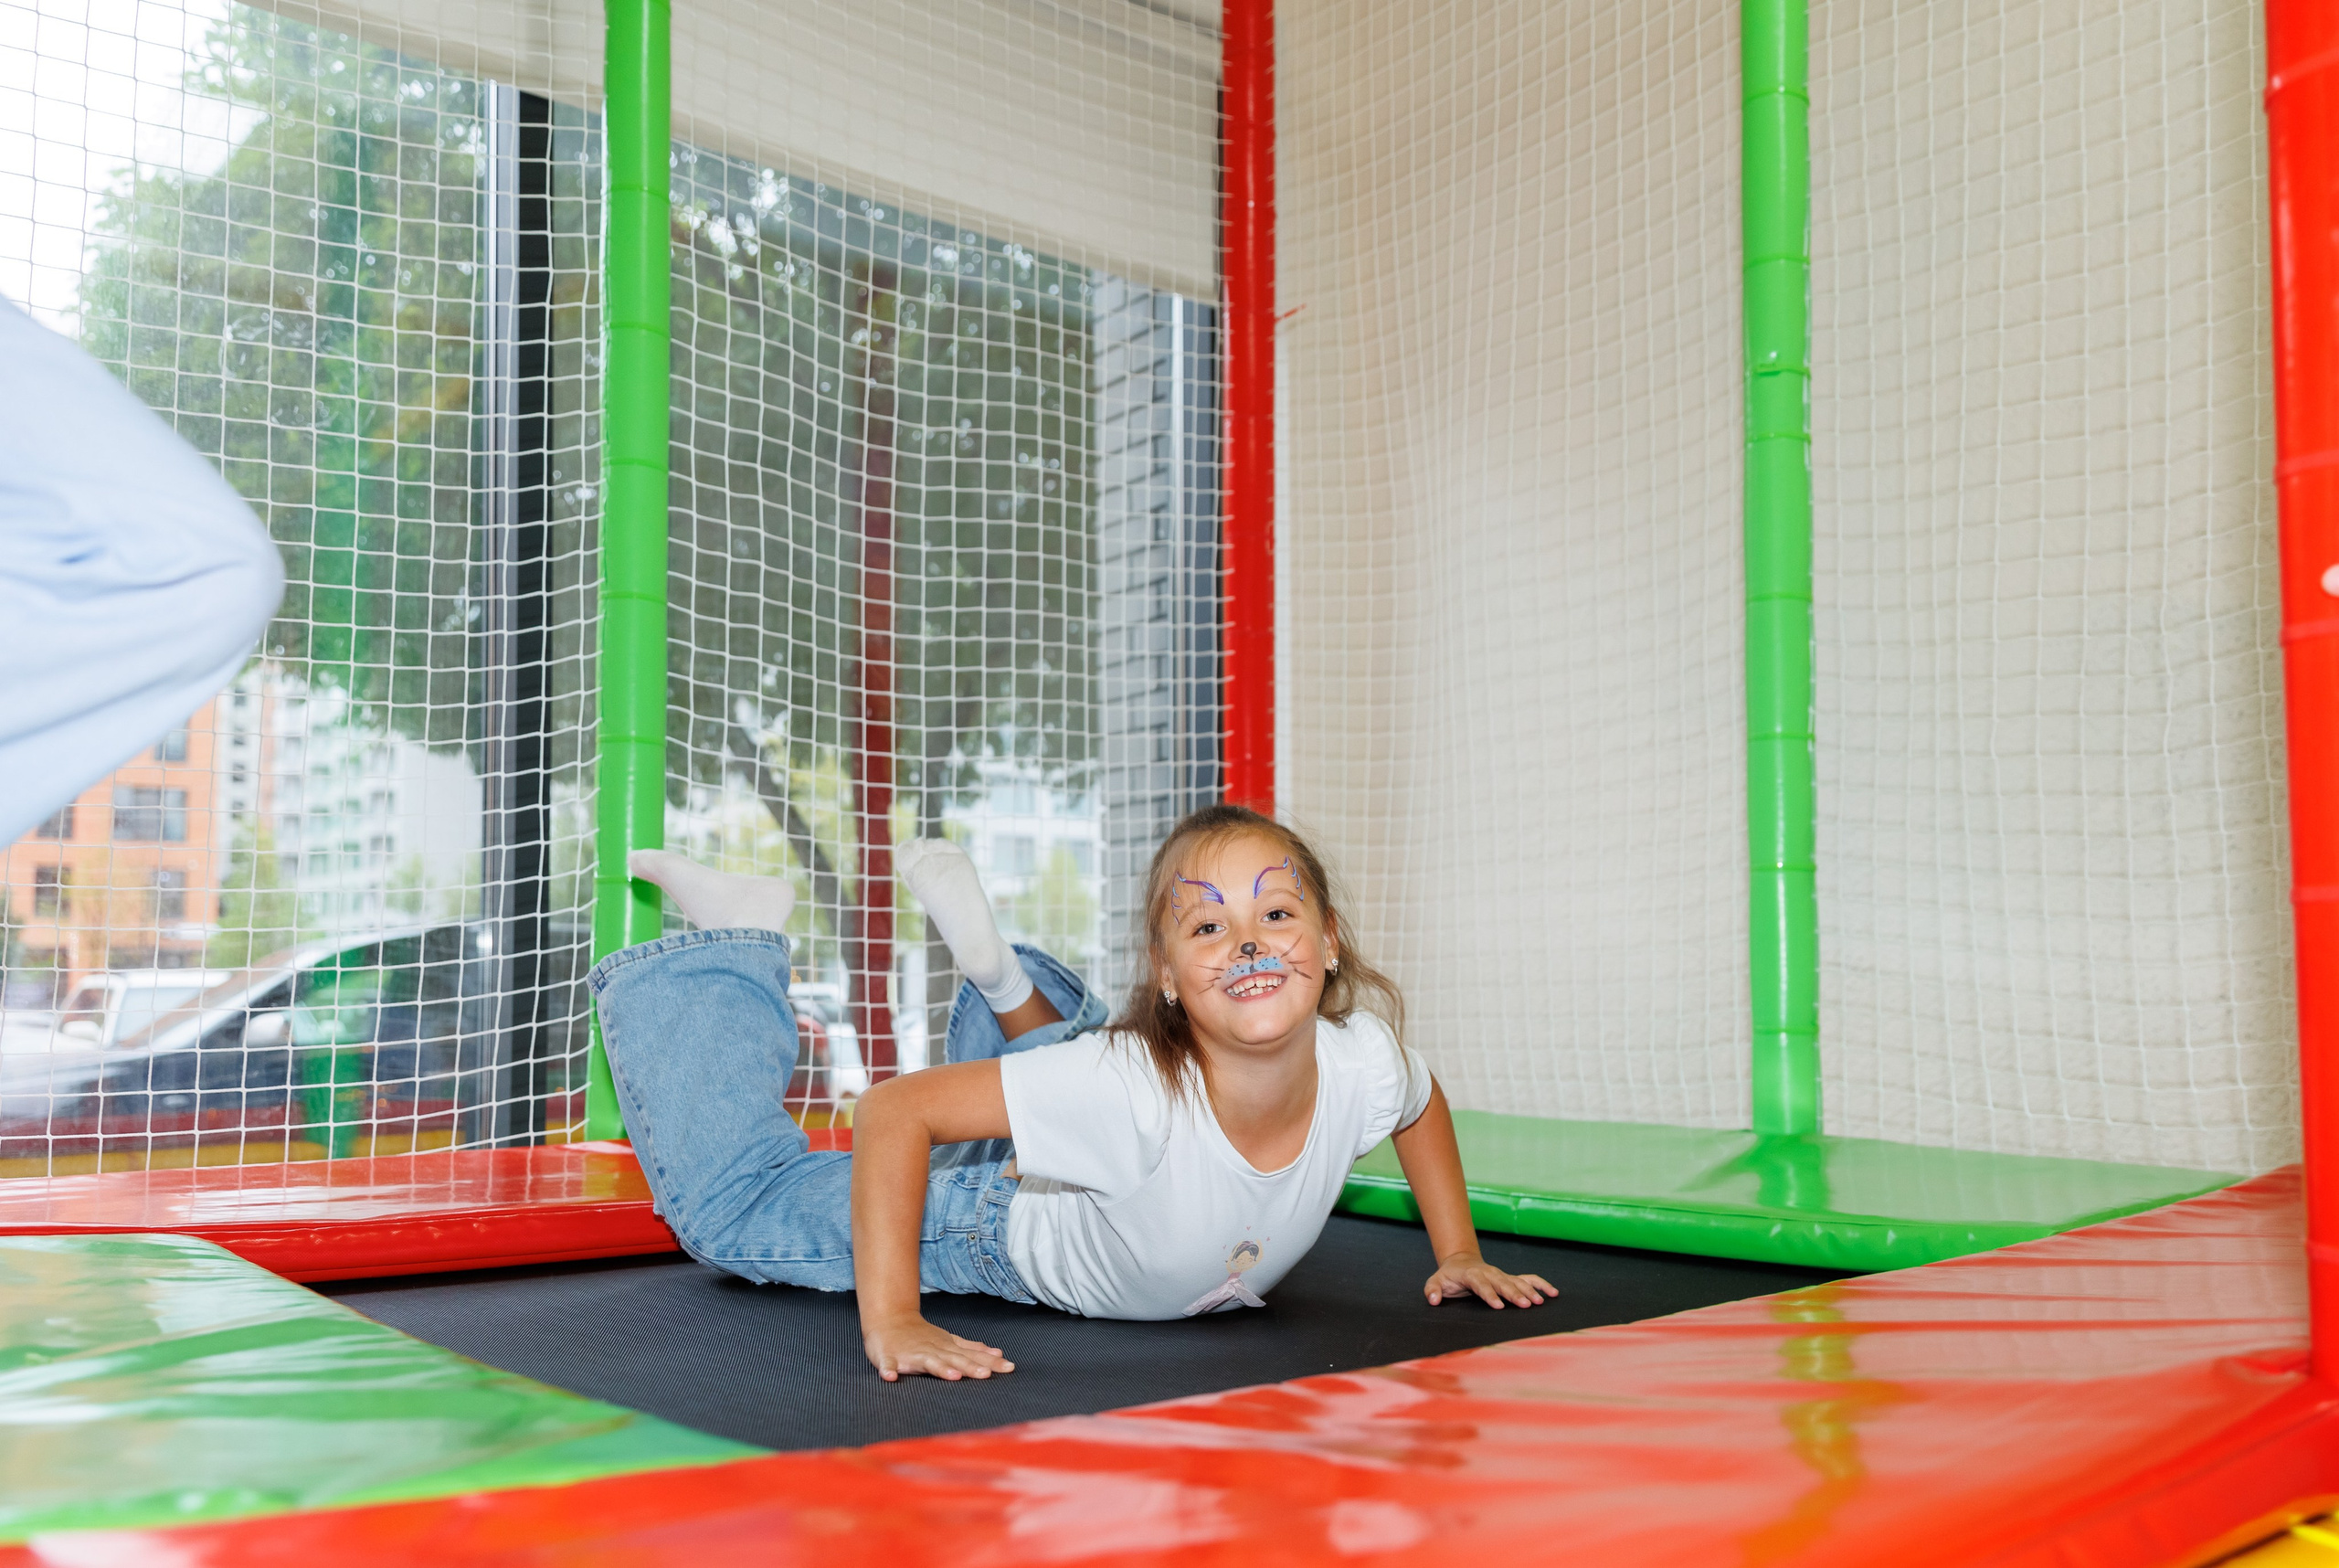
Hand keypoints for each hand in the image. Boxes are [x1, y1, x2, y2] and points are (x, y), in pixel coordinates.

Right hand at [862, 1314, 1015, 1381]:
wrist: (889, 1321)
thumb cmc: (921, 1336)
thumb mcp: (949, 1340)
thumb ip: (971, 1349)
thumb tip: (997, 1353)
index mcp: (947, 1348)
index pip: (972, 1356)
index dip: (990, 1362)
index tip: (1009, 1368)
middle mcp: (933, 1351)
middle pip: (955, 1360)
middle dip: (970, 1367)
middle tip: (987, 1375)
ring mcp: (912, 1355)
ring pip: (928, 1362)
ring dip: (941, 1369)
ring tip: (954, 1377)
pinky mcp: (890, 1358)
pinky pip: (888, 1365)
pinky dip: (889, 1371)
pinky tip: (890, 1377)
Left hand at [1424, 1252, 1554, 1308]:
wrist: (1461, 1262)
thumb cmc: (1448, 1277)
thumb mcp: (1435, 1282)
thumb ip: (1432, 1290)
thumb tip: (1433, 1301)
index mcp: (1472, 1275)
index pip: (1481, 1285)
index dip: (1489, 1295)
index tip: (1498, 1306)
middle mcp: (1489, 1273)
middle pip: (1503, 1283)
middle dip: (1514, 1294)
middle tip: (1525, 1305)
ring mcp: (1501, 1275)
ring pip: (1517, 1281)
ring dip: (1529, 1291)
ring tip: (1540, 1302)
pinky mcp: (1509, 1277)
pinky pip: (1527, 1278)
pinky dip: (1540, 1284)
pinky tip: (1553, 1293)